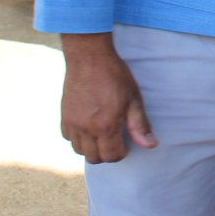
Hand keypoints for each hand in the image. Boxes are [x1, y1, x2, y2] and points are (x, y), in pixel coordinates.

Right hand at [59, 33, 156, 163]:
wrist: (89, 57)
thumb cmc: (115, 76)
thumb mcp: (133, 99)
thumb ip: (140, 125)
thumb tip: (150, 145)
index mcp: (105, 125)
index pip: (111, 156)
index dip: (121, 153)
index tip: (126, 143)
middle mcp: (85, 128)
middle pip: (94, 158)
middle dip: (106, 154)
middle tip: (115, 140)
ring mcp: (72, 123)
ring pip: (79, 150)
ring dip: (91, 148)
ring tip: (102, 134)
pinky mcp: (64, 116)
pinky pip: (68, 137)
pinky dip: (78, 138)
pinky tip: (88, 126)